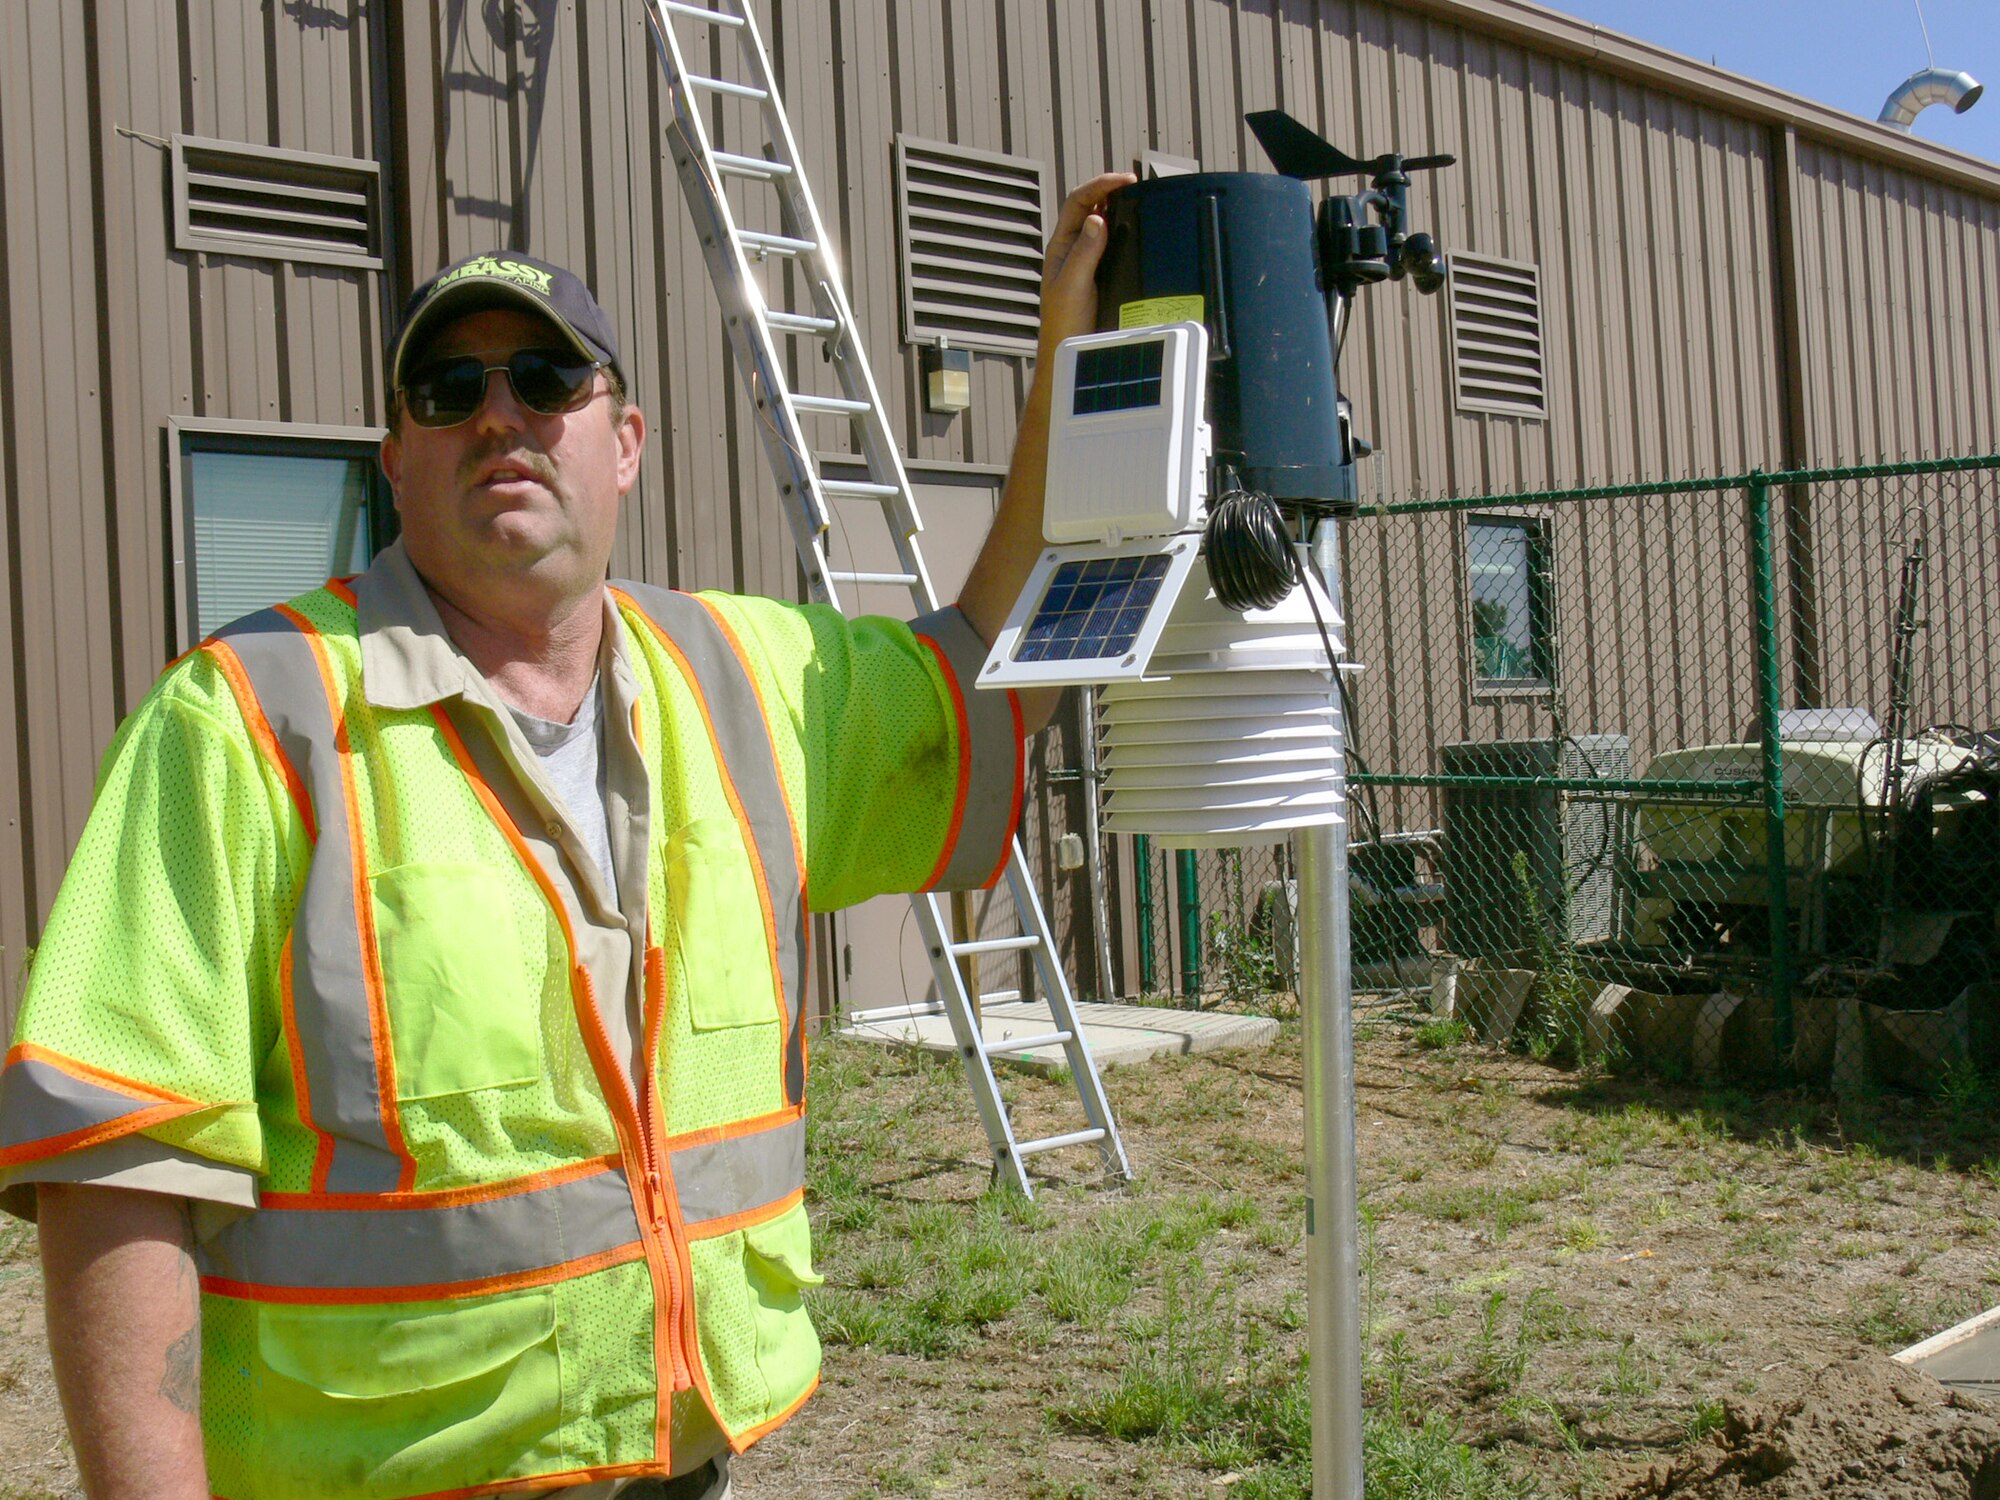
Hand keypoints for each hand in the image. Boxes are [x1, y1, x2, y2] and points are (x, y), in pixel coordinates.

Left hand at [1039, 172, 1136, 357]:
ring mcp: (1089, 260)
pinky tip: (1139, 229)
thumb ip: (1084, 252)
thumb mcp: (1072, 285)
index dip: (1101, 185)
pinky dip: (1126, 230)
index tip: (1125, 180)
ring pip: (1103, 223)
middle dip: (1111, 188)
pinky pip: (1114, 244)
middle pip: (1091, 205)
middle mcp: (1075, 248)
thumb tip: (1097, 219)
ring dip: (1119, 207)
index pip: (1078, 201)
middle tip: (1136, 183)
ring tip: (1140, 197)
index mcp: (1062, 245)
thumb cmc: (1063, 323)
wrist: (1068, 352)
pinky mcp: (1103, 273)